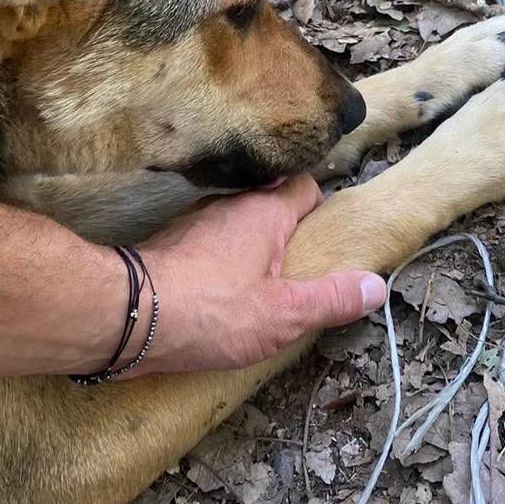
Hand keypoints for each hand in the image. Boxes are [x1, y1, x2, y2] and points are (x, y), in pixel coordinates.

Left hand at [132, 177, 386, 374]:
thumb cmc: (211, 310)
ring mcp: (193, 223)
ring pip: (234, 227)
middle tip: (299, 272)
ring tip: (260, 288)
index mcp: (264, 211)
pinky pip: (205, 247)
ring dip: (248, 250)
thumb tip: (376, 285)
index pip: (304, 187)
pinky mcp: (168, 246)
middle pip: (269, 207)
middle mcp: (229, 205)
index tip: (327, 240)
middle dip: (285, 235)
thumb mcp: (284, 313)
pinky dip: (216, 264)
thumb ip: (331, 298)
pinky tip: (218, 297)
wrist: (129, 316)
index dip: (320, 209)